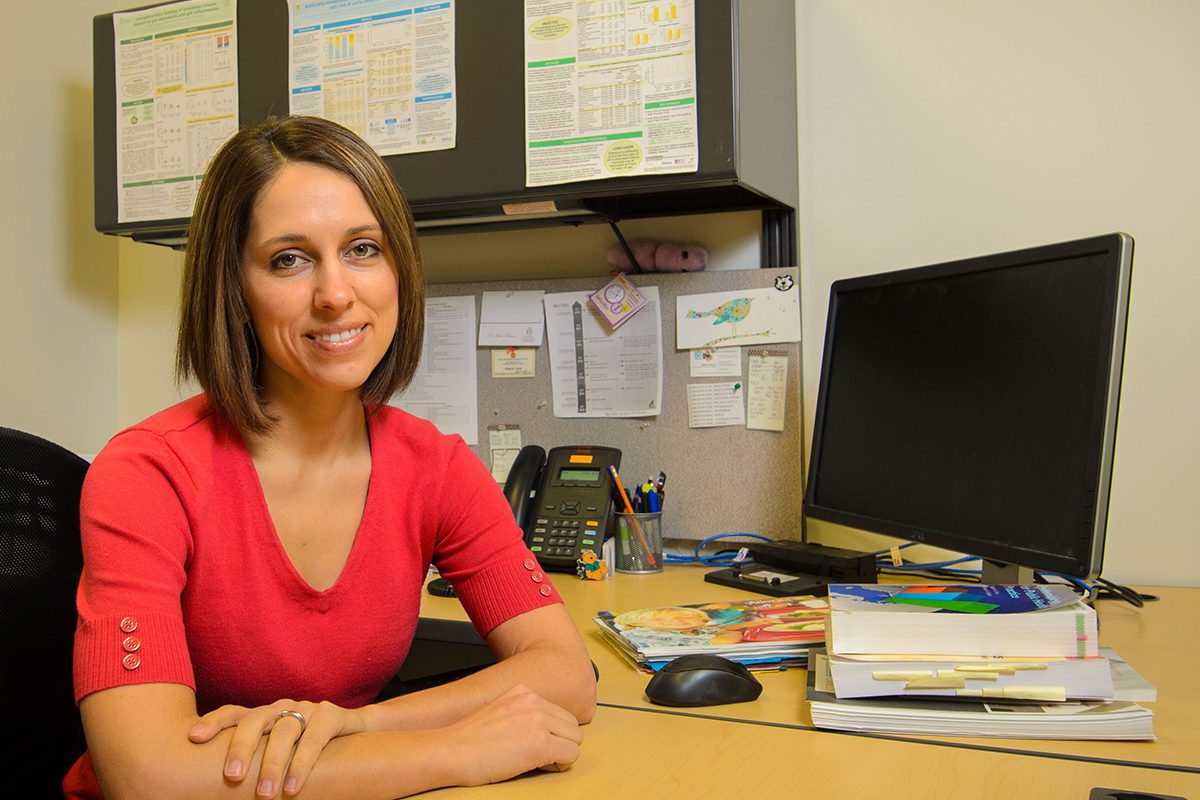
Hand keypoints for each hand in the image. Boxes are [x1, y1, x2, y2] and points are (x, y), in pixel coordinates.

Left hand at [188, 699, 366, 796]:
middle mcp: (281, 708)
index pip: (233, 713)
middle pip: (254, 720)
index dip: (213, 722)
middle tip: (232, 776)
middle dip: (241, 747)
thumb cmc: (307, 747)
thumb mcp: (278, 750)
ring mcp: (307, 709)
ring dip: (273, 764)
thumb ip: (256, 760)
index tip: (194, 738)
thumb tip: (218, 790)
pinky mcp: (331, 715)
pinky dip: (302, 763)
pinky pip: (314, 738)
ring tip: (265, 794)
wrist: (356, 731)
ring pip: (284, 731)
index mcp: (264, 715)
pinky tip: (293, 787)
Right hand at [441, 685, 582, 785]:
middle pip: (571, 725)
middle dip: (560, 742)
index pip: (558, 712)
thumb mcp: (498, 711)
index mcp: (523, 693)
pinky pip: (571, 755)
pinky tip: (537, 766)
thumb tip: (541, 728)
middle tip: (537, 755)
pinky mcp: (541, 744)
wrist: (451, 751)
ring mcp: (539, 722)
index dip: (551, 732)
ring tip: (536, 760)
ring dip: (561, 753)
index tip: (536, 742)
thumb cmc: (467, 740)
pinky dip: (559, 765)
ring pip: (575, 739)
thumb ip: (521, 713)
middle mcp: (534, 702)